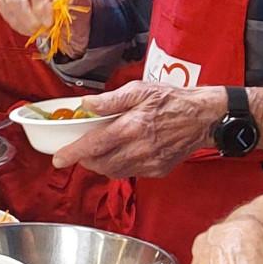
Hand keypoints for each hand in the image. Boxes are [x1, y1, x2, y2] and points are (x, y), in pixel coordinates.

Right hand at [0, 0, 87, 53]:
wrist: (63, 5)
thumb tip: (56, 5)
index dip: (42, 7)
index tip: (50, 21)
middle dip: (33, 18)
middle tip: (46, 27)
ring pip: (11, 8)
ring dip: (28, 23)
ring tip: (42, 26)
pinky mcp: (4, 2)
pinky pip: (8, 16)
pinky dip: (22, 26)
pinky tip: (34, 26)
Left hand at [51, 82, 225, 176]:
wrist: (204, 117)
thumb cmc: (173, 100)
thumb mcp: (140, 90)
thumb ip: (110, 100)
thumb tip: (86, 104)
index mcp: (131, 127)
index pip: (94, 145)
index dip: (73, 154)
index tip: (58, 159)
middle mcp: (139, 149)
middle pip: (100, 163)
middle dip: (86, 159)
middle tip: (82, 149)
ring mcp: (149, 163)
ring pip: (114, 171)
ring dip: (102, 164)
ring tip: (102, 150)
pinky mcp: (158, 170)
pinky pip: (131, 173)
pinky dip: (121, 165)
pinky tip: (125, 152)